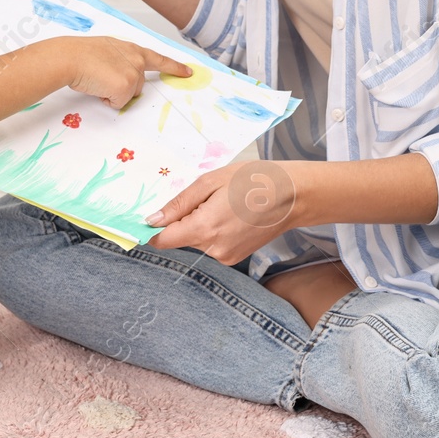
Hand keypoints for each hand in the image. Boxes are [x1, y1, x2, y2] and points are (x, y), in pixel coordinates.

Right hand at [52, 35, 191, 108]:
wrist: (71, 57)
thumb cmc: (81, 53)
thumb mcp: (107, 50)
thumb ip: (120, 60)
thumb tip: (117, 76)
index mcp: (132, 49)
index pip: (159, 59)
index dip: (174, 67)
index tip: (188, 72)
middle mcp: (136, 60)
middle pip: (138, 85)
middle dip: (122, 87)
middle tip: (102, 77)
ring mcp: (133, 74)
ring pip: (128, 95)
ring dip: (113, 93)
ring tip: (97, 79)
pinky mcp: (126, 88)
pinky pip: (118, 103)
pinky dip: (107, 100)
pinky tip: (97, 87)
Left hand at [144, 161, 299, 264]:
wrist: (293, 195)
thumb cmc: (253, 180)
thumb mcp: (211, 181)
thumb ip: (179, 203)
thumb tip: (152, 221)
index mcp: (205, 228)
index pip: (162, 240)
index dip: (150, 230)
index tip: (144, 218)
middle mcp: (213, 249)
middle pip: (180, 238)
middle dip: (183, 219)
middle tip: (206, 196)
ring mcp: (226, 257)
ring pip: (196, 240)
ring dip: (200, 223)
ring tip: (224, 203)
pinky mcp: (235, 257)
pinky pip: (211, 244)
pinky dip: (214, 230)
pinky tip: (231, 214)